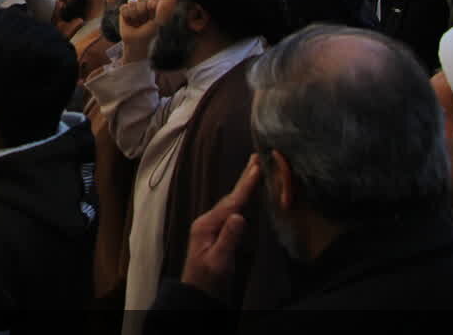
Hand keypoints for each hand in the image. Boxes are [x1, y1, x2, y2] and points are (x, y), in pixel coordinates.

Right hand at [119, 0, 159, 61]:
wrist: (136, 41)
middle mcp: (142, 5)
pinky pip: (124, 7)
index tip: (151, 11)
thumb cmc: (148, 32)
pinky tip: (129, 21)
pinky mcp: (123, 12)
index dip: (151, 4)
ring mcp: (132, 7)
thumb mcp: (156, 20)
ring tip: (136, 21)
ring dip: (134, 14)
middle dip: (142, 10)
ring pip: (132, 2)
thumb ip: (156, 8)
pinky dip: (127, 15)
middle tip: (143, 20)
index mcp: (152, 6)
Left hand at [181, 156, 261, 301]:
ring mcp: (211, 227)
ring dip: (243, 187)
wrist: (196, 294)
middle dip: (244, 178)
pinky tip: (246, 196)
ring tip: (254, 171)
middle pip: (230, 197)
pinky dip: (241, 200)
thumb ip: (228, 238)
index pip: (231, 202)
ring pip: (231, 202)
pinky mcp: (216, 234)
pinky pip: (231, 211)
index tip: (256, 166)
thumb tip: (240, 216)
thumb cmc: (207, 280)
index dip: (245, 185)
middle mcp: (207, 221)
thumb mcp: (219, 261)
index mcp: (206, 225)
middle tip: (257, 158)